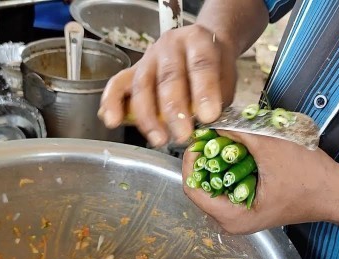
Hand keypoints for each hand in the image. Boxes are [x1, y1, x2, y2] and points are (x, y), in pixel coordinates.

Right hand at [98, 24, 237, 146]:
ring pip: (142, 85)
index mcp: (197, 40)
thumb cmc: (215, 68)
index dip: (204, 91)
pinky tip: (112, 121)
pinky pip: (117, 84)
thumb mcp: (226, 78)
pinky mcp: (132, 71)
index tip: (209, 116)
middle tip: (183, 135)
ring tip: (159, 139)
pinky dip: (112, 103)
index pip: (200, 64)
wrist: (202, 48)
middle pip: (169, 77)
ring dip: (149, 117)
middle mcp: (170, 45)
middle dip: (175, 110)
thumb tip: (207, 124)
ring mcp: (148, 57)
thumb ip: (217, 98)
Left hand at [182, 130, 338, 233]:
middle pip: (201, 187)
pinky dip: (230, 169)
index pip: (192, 188)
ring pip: (215, 186)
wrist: (336, 192)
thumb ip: (237, 134)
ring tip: (227, 142)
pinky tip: (240, 152)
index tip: (199, 138)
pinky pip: (228, 187)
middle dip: (206, 159)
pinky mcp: (249, 208)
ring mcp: (240, 216)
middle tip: (213, 136)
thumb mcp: (269, 148)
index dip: (192, 160)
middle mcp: (231, 222)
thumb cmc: (307, 176)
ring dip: (218, 162)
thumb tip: (212, 123)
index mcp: (231, 217)